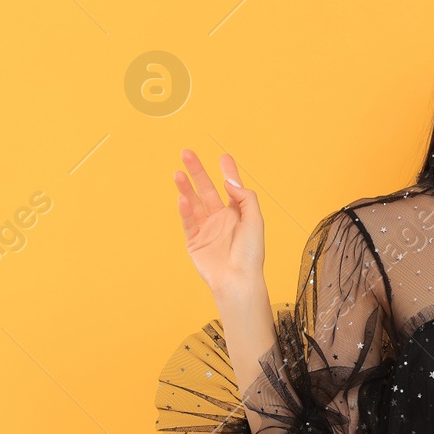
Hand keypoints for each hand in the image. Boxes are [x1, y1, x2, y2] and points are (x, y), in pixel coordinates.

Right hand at [173, 148, 265, 297]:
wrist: (238, 280)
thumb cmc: (251, 253)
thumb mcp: (255, 221)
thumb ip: (245, 198)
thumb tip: (229, 181)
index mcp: (238, 214)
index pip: (231, 188)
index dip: (228, 172)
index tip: (223, 157)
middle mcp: (221, 219)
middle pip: (207, 190)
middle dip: (198, 172)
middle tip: (187, 153)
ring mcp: (206, 229)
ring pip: (194, 203)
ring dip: (186, 187)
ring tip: (178, 172)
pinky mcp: (194, 241)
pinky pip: (188, 221)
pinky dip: (184, 209)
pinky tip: (182, 197)